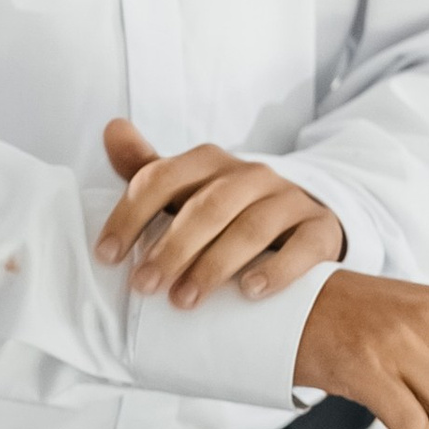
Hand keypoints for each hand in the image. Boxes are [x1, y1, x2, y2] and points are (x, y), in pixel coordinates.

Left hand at [95, 118, 346, 306]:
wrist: (300, 222)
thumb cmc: (228, 210)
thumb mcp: (187, 189)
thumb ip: (147, 167)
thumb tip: (111, 129)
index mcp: (210, 163)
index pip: (163, 178)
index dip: (131, 215)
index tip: (107, 256)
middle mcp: (251, 175)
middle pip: (207, 207)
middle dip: (172, 247)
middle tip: (145, 286)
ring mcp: (289, 200)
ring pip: (252, 228)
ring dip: (214, 265)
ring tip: (185, 300)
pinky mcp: (320, 229)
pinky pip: (303, 246)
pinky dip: (277, 269)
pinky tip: (251, 291)